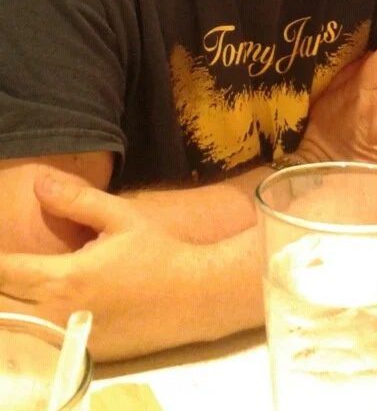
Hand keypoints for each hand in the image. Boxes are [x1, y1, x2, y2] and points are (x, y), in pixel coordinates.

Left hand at [0, 171, 218, 359]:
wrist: (195, 297)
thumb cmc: (159, 251)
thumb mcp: (122, 217)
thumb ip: (76, 201)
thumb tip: (38, 183)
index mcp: (66, 277)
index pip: (5, 273)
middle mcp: (60, 314)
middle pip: (4, 305)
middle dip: (2, 283)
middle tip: (11, 265)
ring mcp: (70, 340)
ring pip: (20, 328)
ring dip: (15, 306)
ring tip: (25, 283)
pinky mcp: (82, 355)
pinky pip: (43, 344)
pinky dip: (33, 328)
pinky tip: (43, 309)